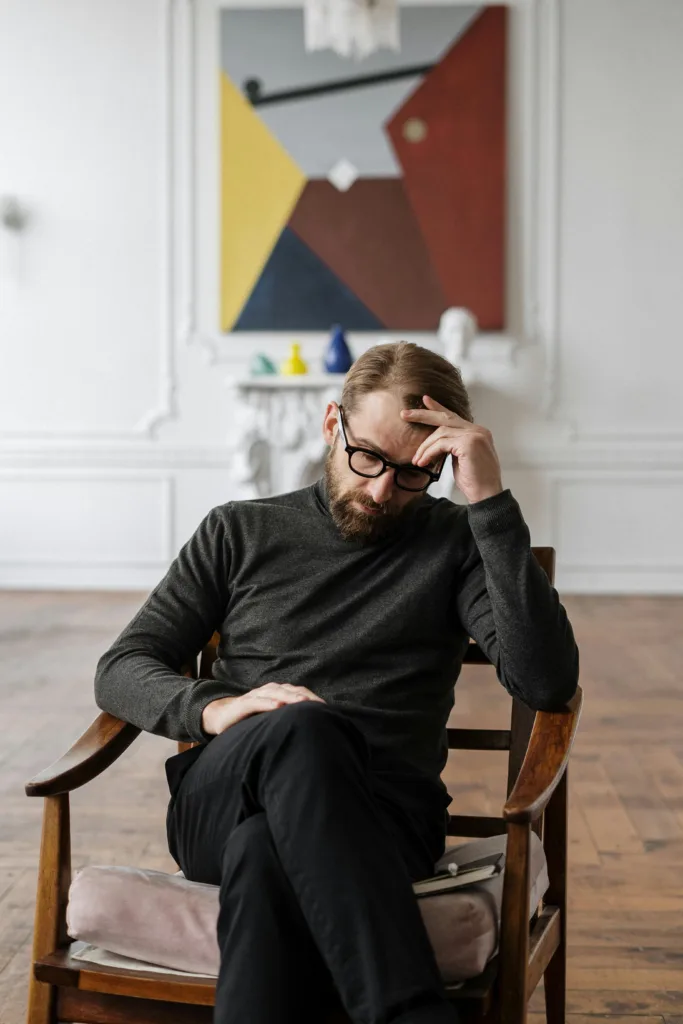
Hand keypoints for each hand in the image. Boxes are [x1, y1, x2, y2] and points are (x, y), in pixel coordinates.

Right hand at [201, 682, 325, 735]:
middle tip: (320, 705)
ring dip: (290, 697)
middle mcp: (269, 690)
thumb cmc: (251, 718)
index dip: (313, 698)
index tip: (327, 708)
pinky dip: (268, 703)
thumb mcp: (271, 718)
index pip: (300, 692)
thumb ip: (287, 719)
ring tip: (303, 702)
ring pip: (277, 693)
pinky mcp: (244, 703)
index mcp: (278, 692)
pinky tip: (278, 706)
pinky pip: (258, 702)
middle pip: (292, 691)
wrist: (222, 716)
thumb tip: (311, 728)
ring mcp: (256, 696)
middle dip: (306, 697)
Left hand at [401, 395, 503, 503]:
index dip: (438, 409)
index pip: (454, 417)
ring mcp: (475, 435)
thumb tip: (436, 445)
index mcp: (478, 433)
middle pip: (446, 418)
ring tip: (416, 460)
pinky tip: (423, 462)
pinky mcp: (469, 443)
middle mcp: (478, 430)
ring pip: (441, 433)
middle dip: (423, 415)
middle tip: (405, 414)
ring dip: (425, 447)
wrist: (487, 496)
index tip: (425, 401)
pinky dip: (429, 452)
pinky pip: (441, 443)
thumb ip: (453, 447)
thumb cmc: (475, 482)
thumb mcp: (461, 460)